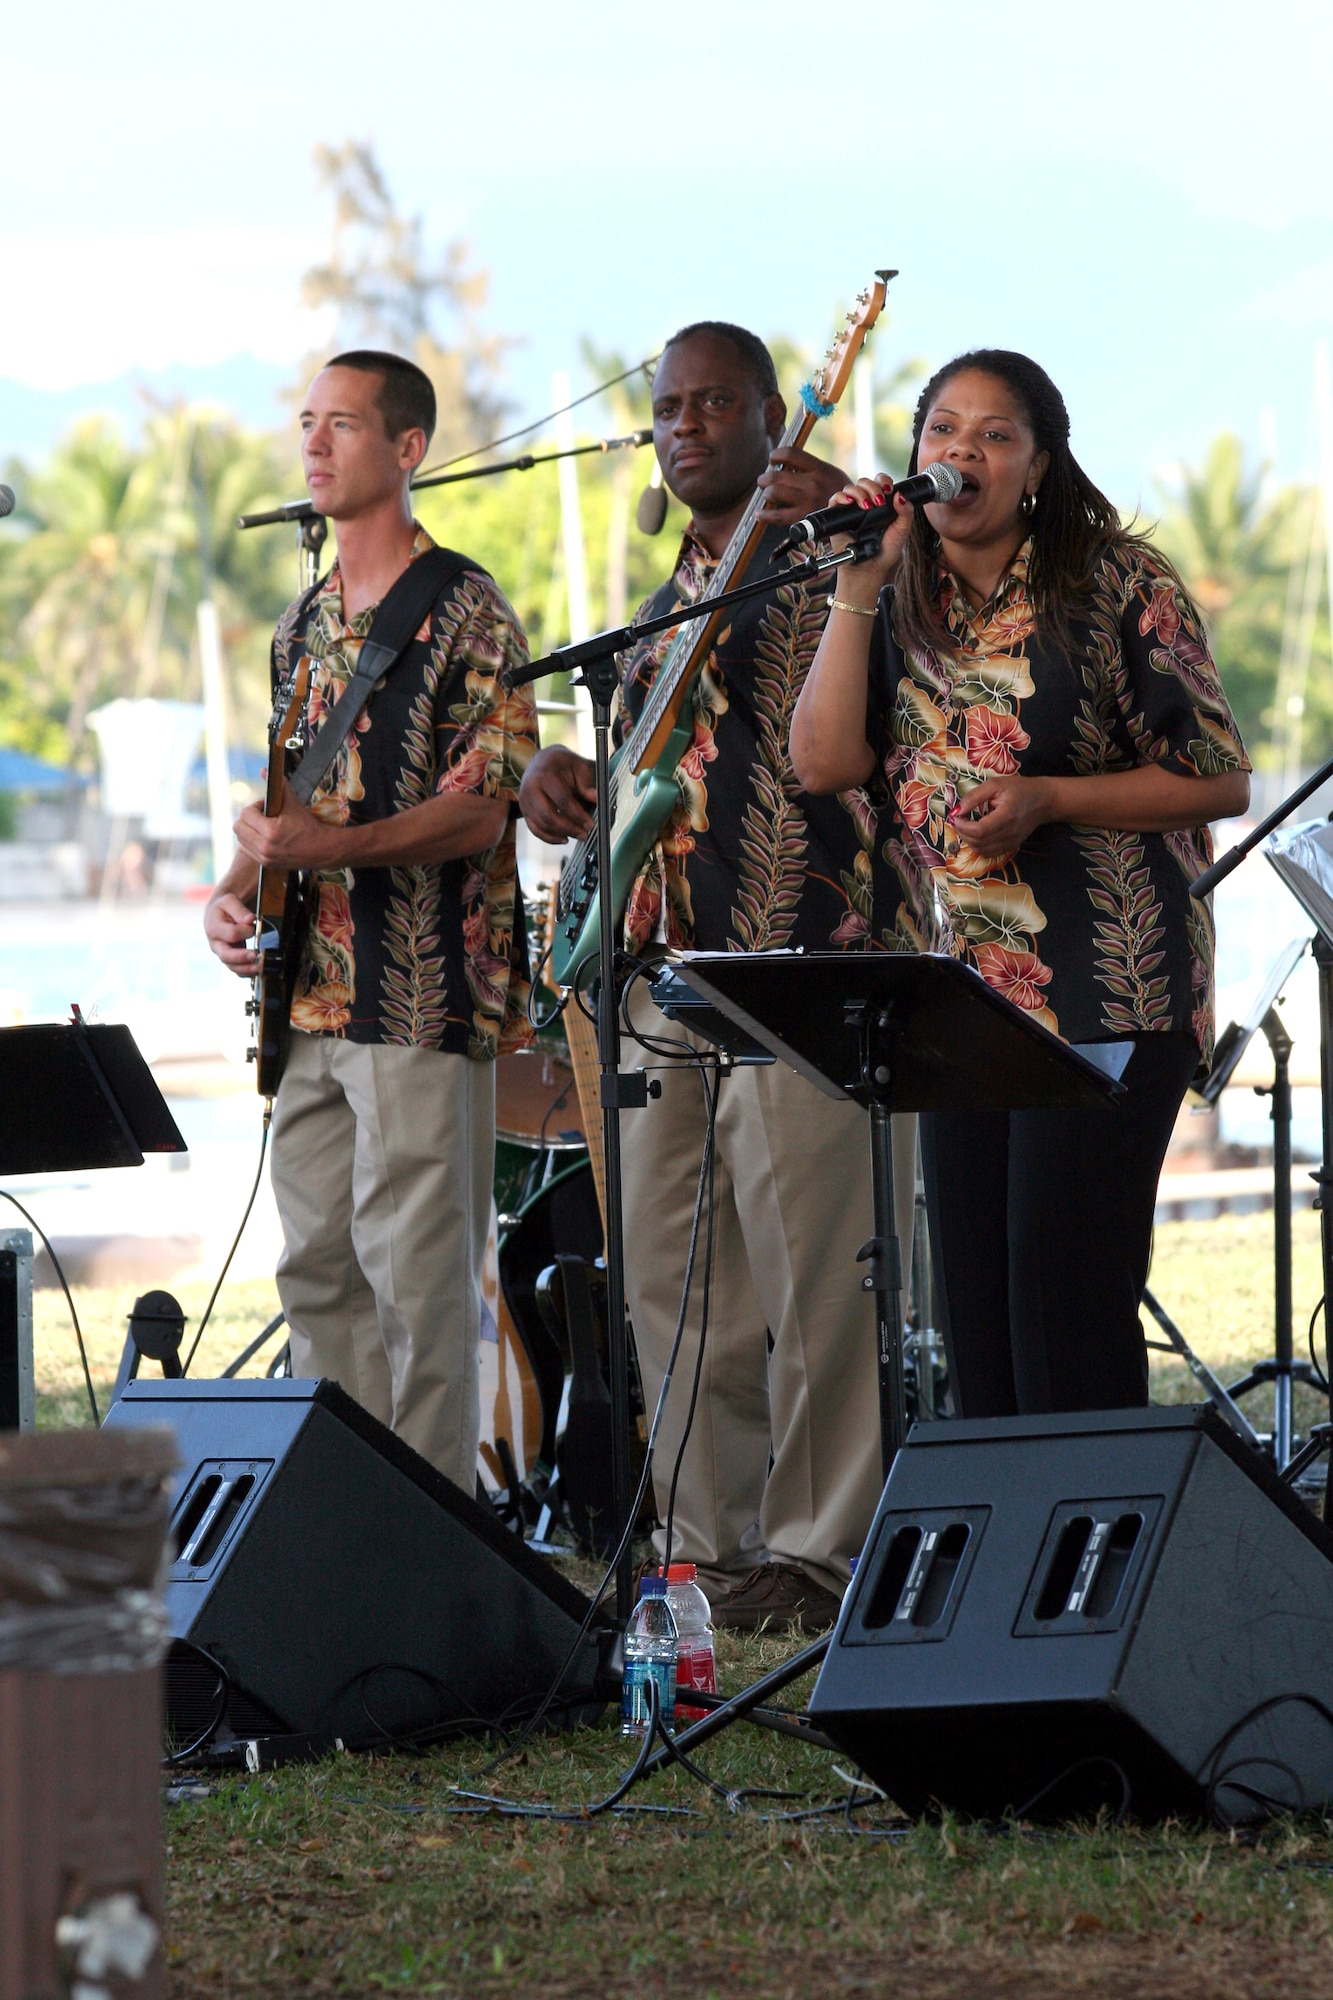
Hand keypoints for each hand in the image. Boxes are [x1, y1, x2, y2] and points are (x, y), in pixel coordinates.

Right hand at [205, 890, 260, 977]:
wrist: (219, 913)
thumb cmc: (224, 907)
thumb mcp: (229, 901)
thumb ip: (239, 910)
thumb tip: (250, 920)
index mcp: (213, 928)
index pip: (231, 934)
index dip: (245, 932)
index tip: (253, 927)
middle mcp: (216, 944)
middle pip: (226, 956)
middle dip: (242, 957)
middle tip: (256, 955)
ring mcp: (222, 953)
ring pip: (232, 966)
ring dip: (246, 968)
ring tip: (260, 967)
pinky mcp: (230, 959)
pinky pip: (237, 969)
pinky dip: (247, 972)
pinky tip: (258, 969)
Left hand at [232, 781, 344, 870]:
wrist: (322, 849)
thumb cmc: (308, 825)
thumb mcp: (293, 803)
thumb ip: (278, 785)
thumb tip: (264, 770)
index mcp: (271, 831)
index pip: (246, 814)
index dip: (255, 807)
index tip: (266, 807)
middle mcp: (265, 846)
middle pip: (238, 827)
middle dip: (248, 818)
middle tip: (262, 816)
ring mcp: (264, 857)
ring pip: (240, 838)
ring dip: (248, 829)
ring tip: (263, 826)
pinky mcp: (265, 864)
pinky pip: (246, 849)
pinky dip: (251, 841)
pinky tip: (264, 836)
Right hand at [519, 745, 596, 842]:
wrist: (543, 761)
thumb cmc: (563, 764)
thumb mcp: (579, 766)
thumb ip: (587, 783)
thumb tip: (597, 798)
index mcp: (545, 774)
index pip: (562, 800)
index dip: (577, 815)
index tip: (590, 824)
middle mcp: (530, 787)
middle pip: (548, 816)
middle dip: (569, 828)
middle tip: (584, 834)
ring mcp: (524, 800)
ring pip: (541, 825)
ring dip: (561, 834)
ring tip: (577, 835)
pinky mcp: (524, 810)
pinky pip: (535, 829)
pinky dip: (550, 837)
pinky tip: (564, 838)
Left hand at [754, 444, 848, 523]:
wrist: (856, 514)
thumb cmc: (841, 494)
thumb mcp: (830, 473)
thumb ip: (810, 467)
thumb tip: (786, 464)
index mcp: (819, 468)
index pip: (790, 454)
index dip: (776, 455)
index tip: (772, 459)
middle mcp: (812, 483)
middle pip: (777, 475)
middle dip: (765, 478)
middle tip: (764, 481)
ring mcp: (807, 501)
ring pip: (773, 493)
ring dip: (766, 493)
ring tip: (766, 494)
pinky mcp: (803, 518)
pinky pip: (777, 516)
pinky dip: (765, 515)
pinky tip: (760, 513)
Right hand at [824, 476, 915, 597]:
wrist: (869, 570)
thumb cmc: (884, 553)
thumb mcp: (901, 531)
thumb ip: (906, 513)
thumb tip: (900, 495)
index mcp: (881, 504)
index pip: (880, 482)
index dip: (884, 481)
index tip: (889, 490)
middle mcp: (865, 504)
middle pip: (865, 482)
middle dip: (873, 487)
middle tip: (879, 501)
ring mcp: (850, 510)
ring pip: (850, 488)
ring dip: (859, 493)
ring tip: (867, 507)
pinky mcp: (837, 518)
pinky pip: (835, 500)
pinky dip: (841, 498)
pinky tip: (850, 503)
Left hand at [947, 775, 1052, 857]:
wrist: (1043, 801)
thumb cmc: (1020, 789)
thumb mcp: (995, 785)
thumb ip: (974, 797)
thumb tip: (956, 810)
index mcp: (1007, 816)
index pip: (979, 830)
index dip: (963, 826)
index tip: (955, 817)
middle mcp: (1010, 833)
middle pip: (978, 842)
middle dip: (962, 833)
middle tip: (957, 821)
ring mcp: (1011, 842)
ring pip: (982, 850)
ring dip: (968, 840)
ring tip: (964, 827)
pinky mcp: (1011, 846)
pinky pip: (989, 853)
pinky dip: (978, 846)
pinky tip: (975, 834)